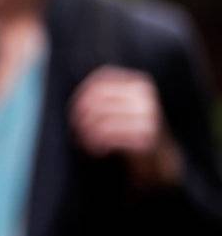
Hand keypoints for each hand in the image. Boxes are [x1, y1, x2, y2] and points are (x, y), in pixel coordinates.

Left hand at [71, 66, 182, 185]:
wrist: (161, 154)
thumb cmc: (133, 127)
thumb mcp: (122, 105)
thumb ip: (105, 95)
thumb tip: (76, 100)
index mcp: (138, 83)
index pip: (100, 81)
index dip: (81, 95)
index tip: (74, 111)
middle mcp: (144, 95)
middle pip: (97, 100)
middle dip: (80, 116)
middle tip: (77, 129)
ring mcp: (147, 114)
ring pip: (101, 119)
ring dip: (87, 133)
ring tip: (85, 141)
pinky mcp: (146, 134)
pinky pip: (110, 136)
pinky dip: (97, 144)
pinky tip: (97, 150)